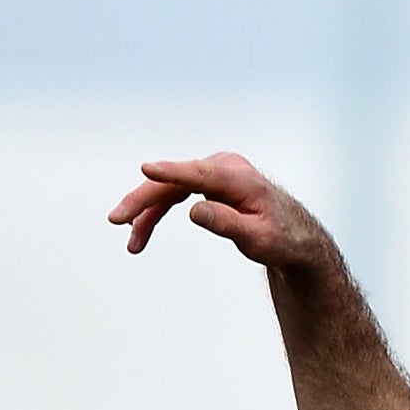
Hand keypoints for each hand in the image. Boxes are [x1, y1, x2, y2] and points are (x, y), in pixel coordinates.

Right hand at [108, 153, 325, 267]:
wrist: (294, 236)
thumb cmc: (281, 237)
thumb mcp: (258, 239)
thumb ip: (228, 224)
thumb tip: (196, 211)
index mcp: (240, 178)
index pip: (199, 173)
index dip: (171, 172)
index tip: (147, 168)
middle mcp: (224, 168)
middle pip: (175, 181)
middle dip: (143, 201)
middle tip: (116, 220)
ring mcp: (214, 173)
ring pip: (169, 189)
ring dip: (146, 213)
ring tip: (132, 241)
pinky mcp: (208, 182)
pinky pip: (174, 194)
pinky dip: (156, 212)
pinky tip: (140, 231)